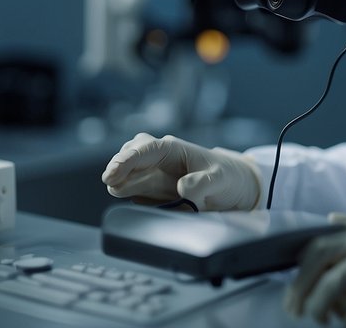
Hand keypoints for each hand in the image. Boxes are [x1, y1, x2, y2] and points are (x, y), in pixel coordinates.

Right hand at [101, 133, 260, 210]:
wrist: (234, 186)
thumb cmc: (227, 176)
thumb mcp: (221, 179)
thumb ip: (203, 183)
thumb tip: (182, 188)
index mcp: (173, 149)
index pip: (145, 149)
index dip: (126, 160)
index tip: (112, 174)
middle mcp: (159, 158)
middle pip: (131, 154)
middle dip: (118, 166)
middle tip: (111, 182)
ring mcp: (154, 174)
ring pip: (128, 170)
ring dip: (120, 179)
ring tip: (118, 188)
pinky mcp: (152, 190)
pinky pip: (134, 189)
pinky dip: (128, 192)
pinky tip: (130, 196)